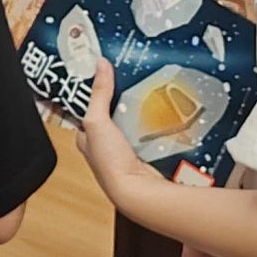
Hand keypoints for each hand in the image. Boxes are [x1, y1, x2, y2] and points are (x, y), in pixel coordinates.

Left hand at [75, 60, 146, 201]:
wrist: (139, 193)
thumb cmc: (109, 161)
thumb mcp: (97, 121)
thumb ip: (99, 93)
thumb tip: (100, 63)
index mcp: (87, 137)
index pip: (90, 109)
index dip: (98, 93)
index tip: (111, 73)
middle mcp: (106, 145)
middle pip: (116, 116)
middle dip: (127, 102)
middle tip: (140, 80)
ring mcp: (128, 152)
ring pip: (137, 125)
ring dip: (146, 113)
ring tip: (159, 91)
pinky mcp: (149, 157)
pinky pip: (155, 136)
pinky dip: (160, 126)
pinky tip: (170, 114)